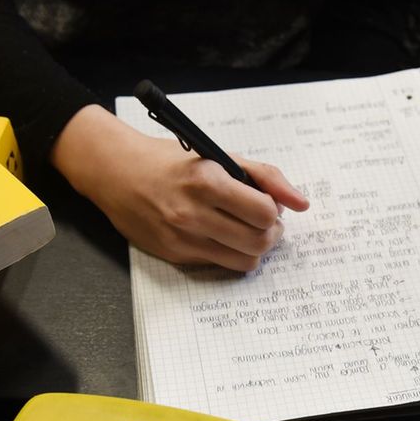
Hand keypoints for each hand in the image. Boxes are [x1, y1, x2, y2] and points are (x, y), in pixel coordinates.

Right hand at [52, 105, 309, 270]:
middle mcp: (193, 213)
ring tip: (245, 231)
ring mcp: (182, 238)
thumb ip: (265, 177)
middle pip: (259, 242)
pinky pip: (219, 264)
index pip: (264, 213)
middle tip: (264, 223)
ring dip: (254, 248)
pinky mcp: (174, 255)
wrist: (118, 173)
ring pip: (244, 261)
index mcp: (207, 182)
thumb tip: (301, 202)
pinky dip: (228, 253)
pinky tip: (218, 235)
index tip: (269, 206)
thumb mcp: (219, 156)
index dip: (274, 212)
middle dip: (271, 234)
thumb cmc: (171, 163)